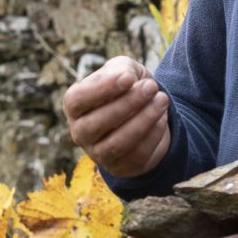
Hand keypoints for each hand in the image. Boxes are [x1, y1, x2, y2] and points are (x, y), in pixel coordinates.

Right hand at [62, 56, 169, 177]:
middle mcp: (80, 133)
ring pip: (117, 143)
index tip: (129, 77)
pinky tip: (162, 117)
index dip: (102, 89)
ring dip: (143, 120)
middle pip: (96, 123)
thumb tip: (126, 78)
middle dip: (128, 104)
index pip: (77, 100)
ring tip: (162, 100)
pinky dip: (153, 135)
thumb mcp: (123, 71)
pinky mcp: (121, 167)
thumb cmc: (126, 89)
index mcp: (74, 107)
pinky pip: (137, 154)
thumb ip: (122, 70)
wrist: (143, 114)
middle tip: (151, 87)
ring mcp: (98, 153)